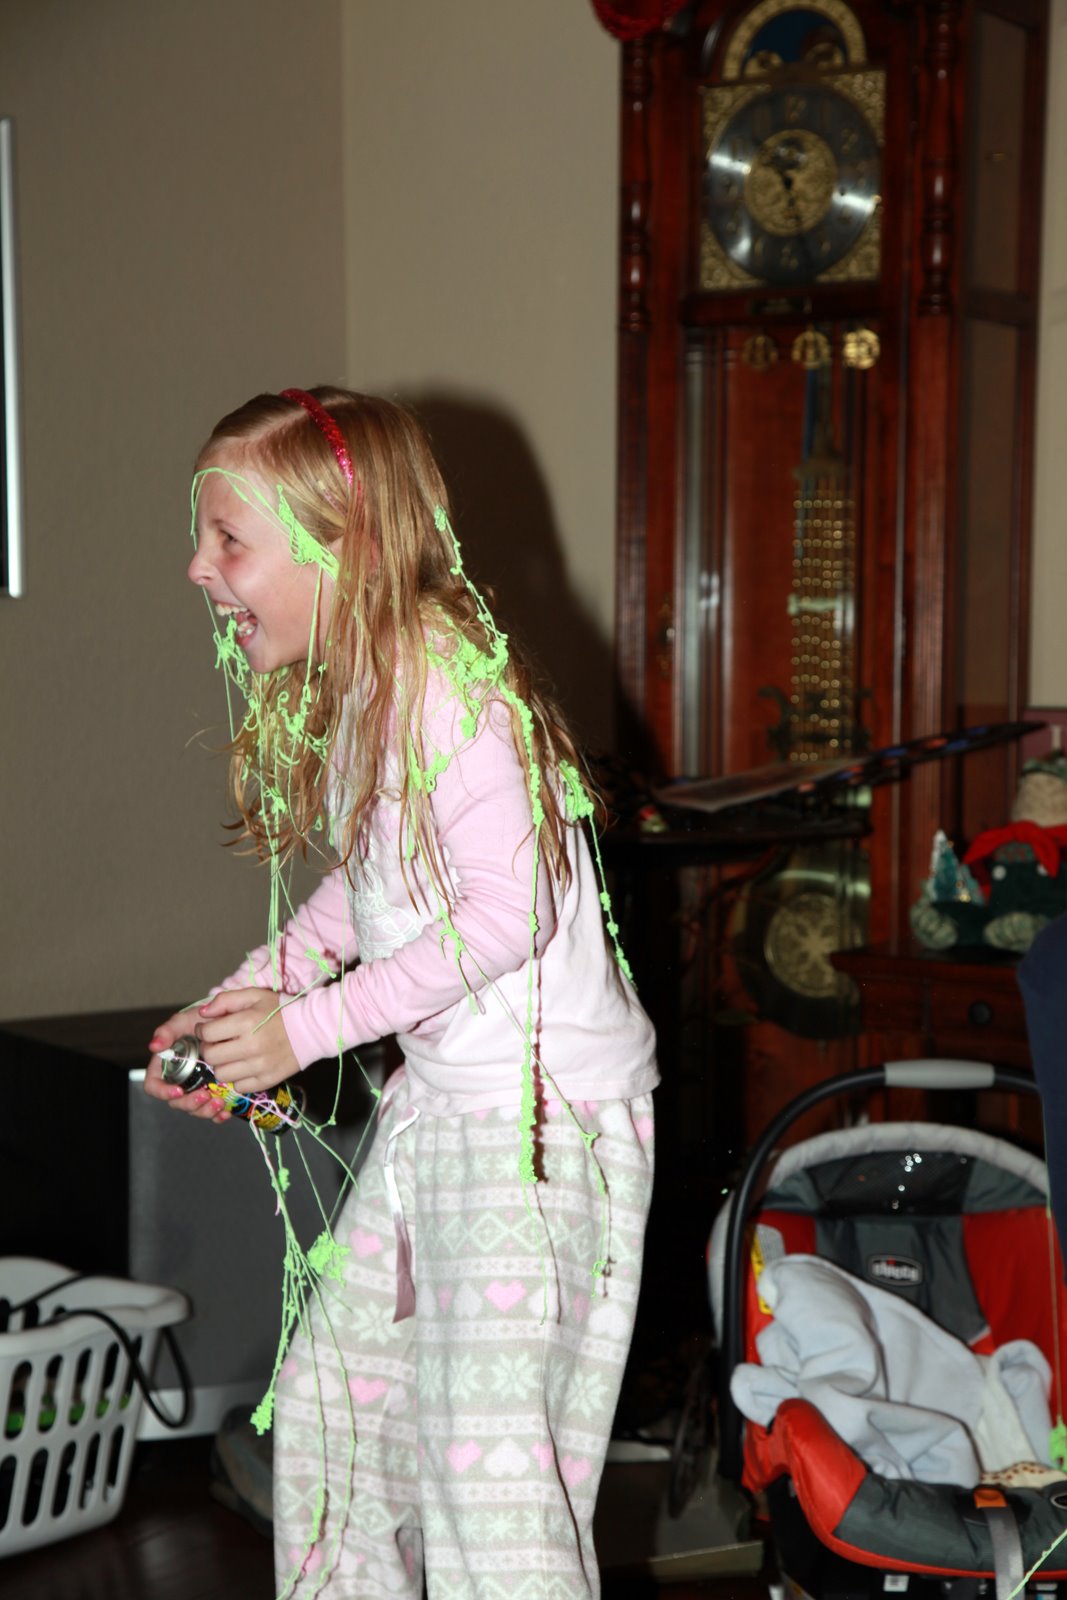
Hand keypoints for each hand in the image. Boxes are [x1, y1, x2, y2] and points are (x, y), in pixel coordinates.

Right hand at [144, 1005, 231, 1123]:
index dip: (162, 1092)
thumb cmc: (200, 1020)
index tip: (178, 1090)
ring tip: (219, 1102)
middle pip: (176, 1102)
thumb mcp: (182, 1021)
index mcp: (166, 1066)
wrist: (226, 1022)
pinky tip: (226, 1111)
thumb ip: (166, 1031)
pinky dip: (218, 1114)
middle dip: (190, 1104)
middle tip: (205, 1096)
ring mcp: (197, 1087)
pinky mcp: (213, 1092)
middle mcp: (180, 1080)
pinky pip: (212, 1110)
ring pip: (195, 1109)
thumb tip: (154, 1046)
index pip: (154, 1086)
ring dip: (205, 1111)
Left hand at [194, 988, 300, 1094]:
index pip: (207, 1033)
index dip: (202, 1031)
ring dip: (222, 1065)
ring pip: (222, 1074)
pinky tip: (244, 1066)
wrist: (312, 1029)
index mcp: (246, 1022)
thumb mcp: (254, 995)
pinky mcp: (267, 1080)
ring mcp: (260, 1066)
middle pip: (211, 1056)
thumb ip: (225, 1000)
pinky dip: (237, 1078)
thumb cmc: (280, 1010)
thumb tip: (203, 1013)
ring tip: (230, 1056)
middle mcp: (252, 1046)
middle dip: (209, 1048)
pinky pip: (239, 1087)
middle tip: (217, 1043)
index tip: (207, 1029)